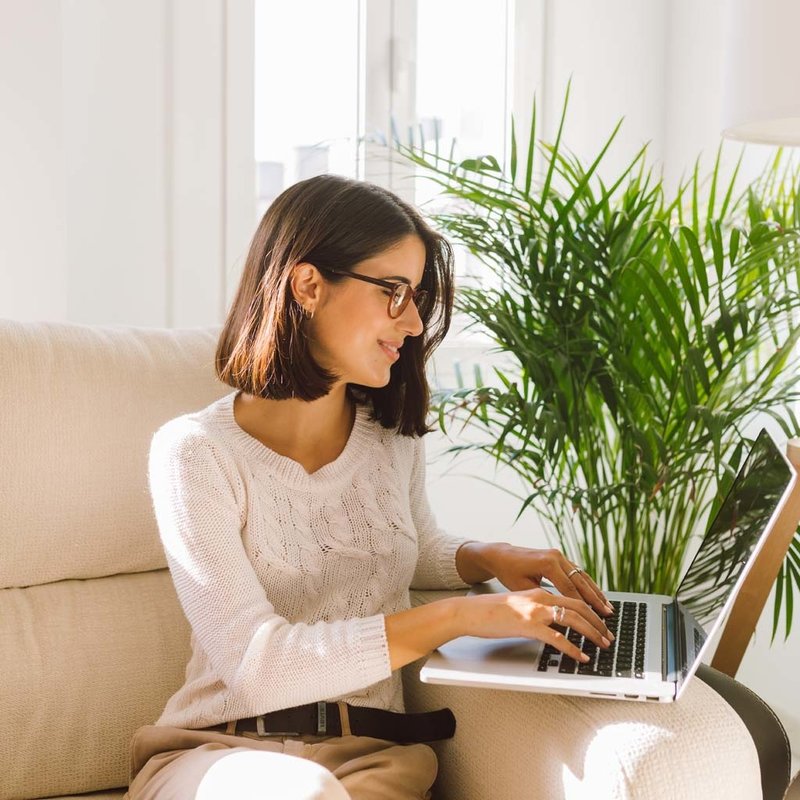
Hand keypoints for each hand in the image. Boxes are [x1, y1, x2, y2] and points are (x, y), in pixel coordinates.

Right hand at [457, 587, 611, 662]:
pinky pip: (556, 638)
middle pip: (578, 607)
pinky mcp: (527, 626)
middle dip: (598, 622)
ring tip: (601, 645)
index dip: (591, 611)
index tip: (602, 622)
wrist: (469, 612)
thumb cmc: (491, 612)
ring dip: (591, 633)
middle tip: (609, 636)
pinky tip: (580, 656)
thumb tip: (554, 624)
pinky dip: (572, 648)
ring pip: (572, 619)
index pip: (573, 598)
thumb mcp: (519, 605)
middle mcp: (540, 598)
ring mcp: (534, 611)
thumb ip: (537, 610)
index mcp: (539, 592)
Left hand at [460, 542, 613, 617]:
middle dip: (596, 600)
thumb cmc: (509, 572)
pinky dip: (588, 585)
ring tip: (608, 607)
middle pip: (581, 582)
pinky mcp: (559, 557)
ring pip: (583, 576)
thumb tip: (560, 613)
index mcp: (548, 563)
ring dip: (596, 592)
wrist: (501, 554)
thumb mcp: (523, 588)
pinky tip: (597, 596)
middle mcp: (556, 556)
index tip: (594, 620)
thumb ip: (543, 597)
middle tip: (609, 615)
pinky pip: (578, 573)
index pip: (570, 589)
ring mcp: (559, 555)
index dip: (583, 606)